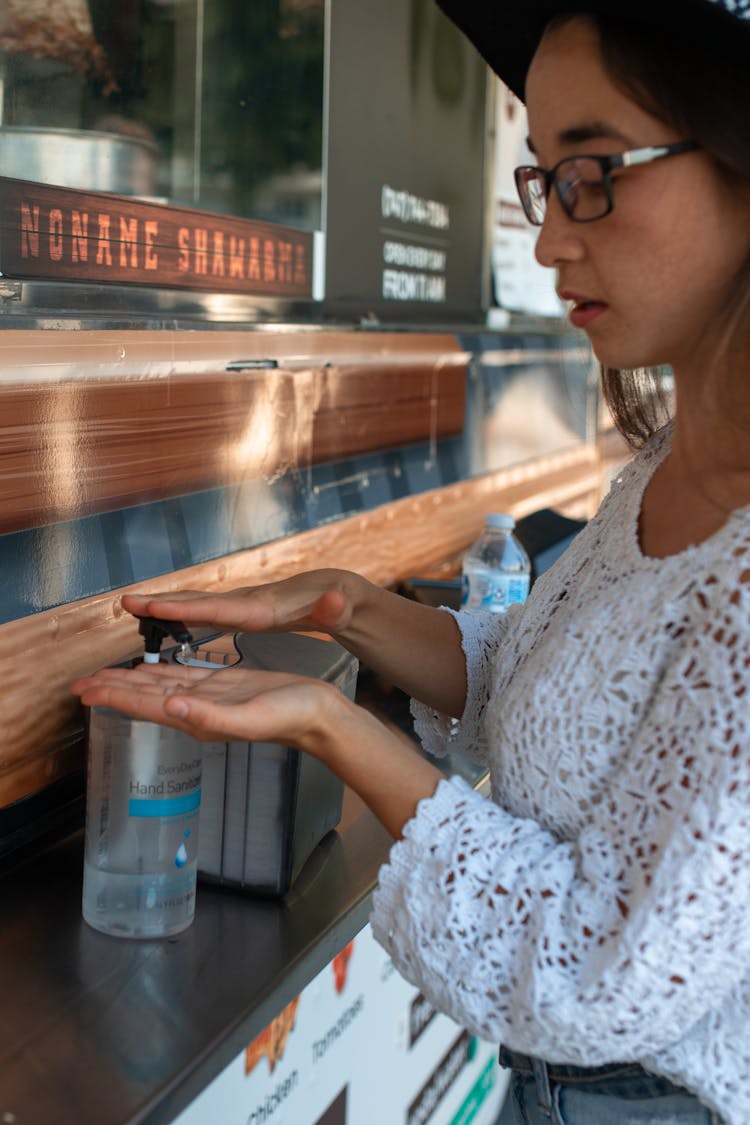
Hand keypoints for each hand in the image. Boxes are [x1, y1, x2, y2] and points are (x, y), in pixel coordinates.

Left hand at [71, 662, 339, 751]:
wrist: (318, 715)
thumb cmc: (290, 717)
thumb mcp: (249, 717)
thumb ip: (208, 716)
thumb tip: (169, 707)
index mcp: (197, 716)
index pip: (144, 705)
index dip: (112, 697)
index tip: (83, 692)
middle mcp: (196, 708)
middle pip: (143, 697)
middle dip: (111, 690)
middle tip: (79, 685)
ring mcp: (209, 697)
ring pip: (159, 687)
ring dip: (130, 682)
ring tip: (104, 678)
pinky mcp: (223, 686)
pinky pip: (182, 677)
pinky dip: (160, 673)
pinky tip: (151, 670)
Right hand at [119, 567, 467, 720]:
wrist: (349, 591)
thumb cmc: (345, 603)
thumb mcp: (347, 609)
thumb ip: (338, 608)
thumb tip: (334, 601)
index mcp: (269, 607)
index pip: (222, 609)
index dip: (187, 609)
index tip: (154, 605)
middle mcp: (253, 601)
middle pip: (203, 602)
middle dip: (164, 602)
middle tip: (125, 601)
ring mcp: (249, 603)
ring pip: (203, 604)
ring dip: (168, 606)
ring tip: (133, 607)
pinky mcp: (250, 610)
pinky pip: (212, 612)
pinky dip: (186, 613)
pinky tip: (168, 622)